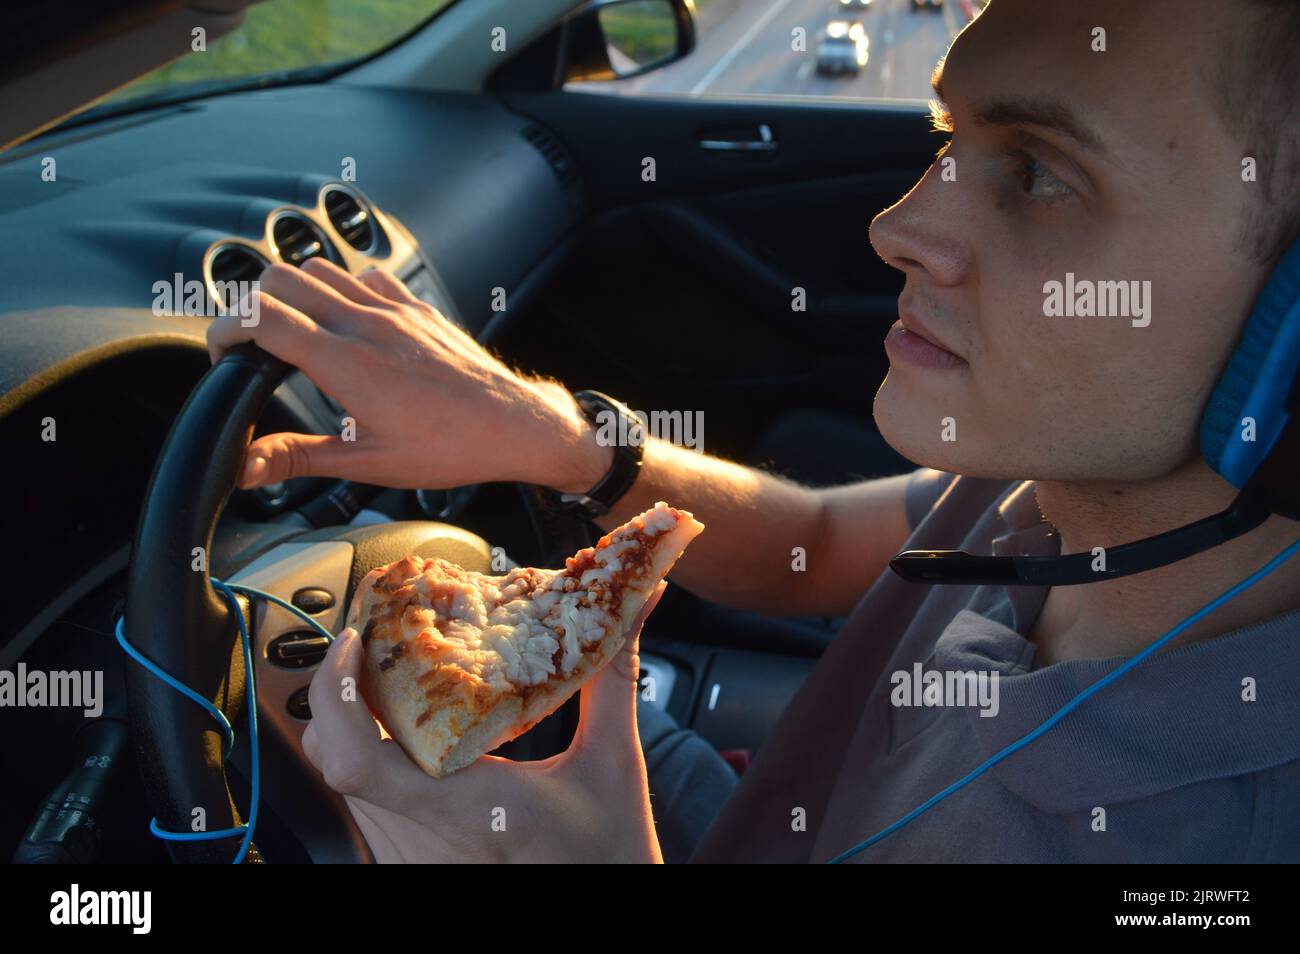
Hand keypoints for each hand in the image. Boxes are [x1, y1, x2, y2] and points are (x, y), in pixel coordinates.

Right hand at [205, 258, 607, 492]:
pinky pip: (366, 275)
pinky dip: (343, 287)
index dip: (223, 330)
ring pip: (321, 269)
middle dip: (249, 305)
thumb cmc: (450, 448)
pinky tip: (348, 321)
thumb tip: (247, 468)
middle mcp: (365, 324)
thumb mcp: (369, 464)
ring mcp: (393, 309)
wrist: (514, 426)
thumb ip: (300, 458)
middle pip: (279, 279)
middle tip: (251, 344)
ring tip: (294, 331)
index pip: (259, 318)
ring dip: (294, 291)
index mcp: (344, 362)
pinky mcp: (417, 307)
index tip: (221, 355)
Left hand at [300, 584, 666, 863]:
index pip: (359, 760)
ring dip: (354, 724)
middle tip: (375, 637)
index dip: (336, 694)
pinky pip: (364, 805)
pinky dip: (372, 759)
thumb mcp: (614, 760)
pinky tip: (405, 734)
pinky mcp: (406, 866)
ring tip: (385, 674)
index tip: (357, 640)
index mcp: (472, 810)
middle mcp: (424, 842)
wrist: (608, 912)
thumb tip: (638, 601)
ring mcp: (409, 859)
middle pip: (336, 758)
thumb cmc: (610, 851)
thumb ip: (613, 677)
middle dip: (343, 690)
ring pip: (343, 780)